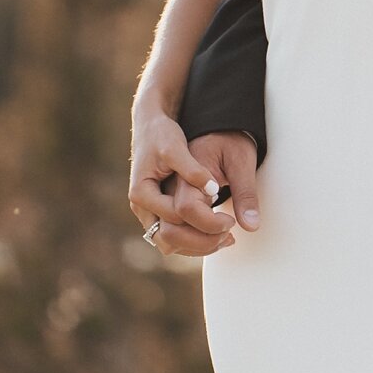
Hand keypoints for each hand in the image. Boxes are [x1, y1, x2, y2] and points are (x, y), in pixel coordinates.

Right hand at [128, 113, 247, 257]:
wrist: (149, 127)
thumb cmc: (161, 134)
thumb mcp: (177, 147)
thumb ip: (194, 170)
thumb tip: (215, 191)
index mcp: (143, 192)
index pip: (177, 217)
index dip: (206, 221)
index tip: (230, 220)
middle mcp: (141, 207)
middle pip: (170, 239)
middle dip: (202, 241)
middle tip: (230, 235)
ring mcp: (148, 213)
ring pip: (171, 244)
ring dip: (198, 245)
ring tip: (228, 238)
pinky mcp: (157, 213)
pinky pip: (174, 237)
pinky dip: (193, 240)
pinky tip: (217, 233)